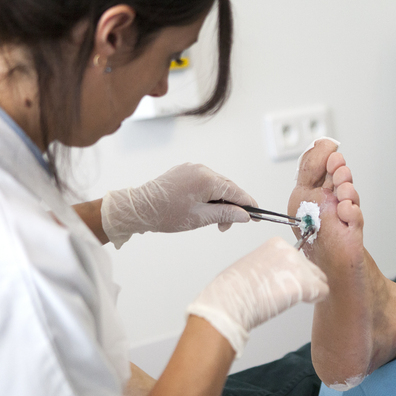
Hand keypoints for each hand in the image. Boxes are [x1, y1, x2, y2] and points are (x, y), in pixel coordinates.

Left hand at [101, 163, 256, 247]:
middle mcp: (201, 169)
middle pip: (227, 188)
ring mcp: (191, 169)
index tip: (257, 215)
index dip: (248, 204)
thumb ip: (225, 215)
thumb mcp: (200, 218)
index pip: (236, 192)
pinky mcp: (183, 172)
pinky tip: (204, 209)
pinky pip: (204, 182)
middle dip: (231, 207)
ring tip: (213, 221)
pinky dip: (208, 195)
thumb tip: (244, 215)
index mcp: (207, 179)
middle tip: (228, 226)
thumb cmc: (165, 214)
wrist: (138, 208)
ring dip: (219, 202)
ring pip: (216, 185)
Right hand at [187, 237, 328, 355]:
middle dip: (304, 281)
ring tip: (289, 299)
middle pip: (310, 267)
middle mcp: (289, 251)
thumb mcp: (251, 264)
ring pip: (319, 279)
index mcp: (276, 243)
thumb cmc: (232, 289)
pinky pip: (322, 291)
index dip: (293, 272)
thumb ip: (269, 264)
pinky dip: (315, 299)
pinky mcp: (304, 284)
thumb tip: (276, 274)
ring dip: (309, 290)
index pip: (297, 256)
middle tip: (287, 294)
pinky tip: (300, 303)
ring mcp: (298, 266)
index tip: (284, 281)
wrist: (228, 302)